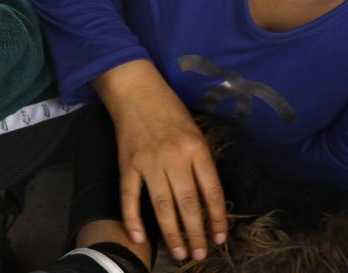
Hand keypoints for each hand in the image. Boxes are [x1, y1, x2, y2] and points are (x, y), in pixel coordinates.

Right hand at [94, 60, 227, 262]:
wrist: (137, 91)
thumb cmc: (171, 111)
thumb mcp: (195, 131)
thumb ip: (201, 162)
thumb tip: (208, 200)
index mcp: (196, 148)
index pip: (211, 190)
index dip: (216, 217)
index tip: (219, 238)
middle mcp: (174, 157)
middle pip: (188, 203)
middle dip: (196, 233)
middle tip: (200, 254)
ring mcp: (148, 162)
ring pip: (162, 206)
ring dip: (172, 233)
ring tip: (180, 254)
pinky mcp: (127, 165)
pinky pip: (129, 197)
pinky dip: (133, 220)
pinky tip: (139, 239)